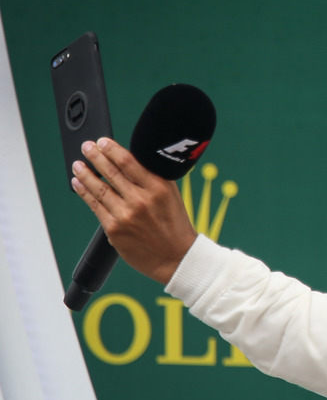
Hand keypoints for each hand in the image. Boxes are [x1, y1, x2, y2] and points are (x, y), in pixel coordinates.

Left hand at [71, 137, 197, 283]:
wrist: (176, 258)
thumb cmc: (174, 225)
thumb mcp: (171, 196)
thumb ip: (152, 178)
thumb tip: (127, 160)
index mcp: (158, 188)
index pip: (128, 162)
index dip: (111, 149)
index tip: (102, 142)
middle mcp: (141, 200)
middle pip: (111, 172)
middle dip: (95, 157)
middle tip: (86, 147)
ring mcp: (125, 215)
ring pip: (99, 189)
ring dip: (85, 174)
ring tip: (77, 165)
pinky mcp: (114, 229)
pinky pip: (95, 207)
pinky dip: (85, 193)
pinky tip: (79, 184)